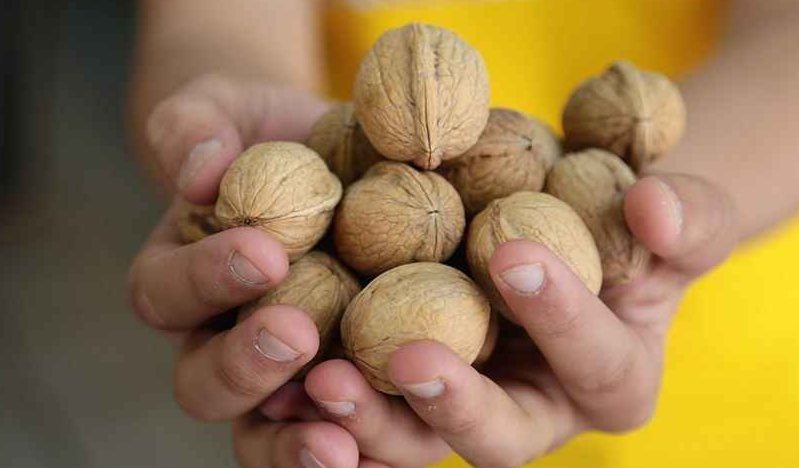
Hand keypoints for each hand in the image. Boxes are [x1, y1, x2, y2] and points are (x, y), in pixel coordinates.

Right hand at [129, 75, 338, 420]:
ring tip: (339, 440)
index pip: (168, 293)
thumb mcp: (227, 109)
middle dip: (245, 365)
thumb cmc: (268, 132)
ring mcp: (283, 374)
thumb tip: (198, 171)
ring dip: (295, 438)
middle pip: (204, 383)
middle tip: (294, 335)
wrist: (329, 157)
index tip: (264, 250)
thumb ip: (194, 127)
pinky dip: (359, 451)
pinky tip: (388, 452)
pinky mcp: (345, 384)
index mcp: (181, 279)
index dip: (206, 278)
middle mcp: (221, 338)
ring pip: (264, 431)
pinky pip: (340, 434)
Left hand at [236, 174, 736, 467]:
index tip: (516, 252)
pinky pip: (362, 413)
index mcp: (607, 379)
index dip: (563, 317)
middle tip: (411, 358)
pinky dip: (325, 403)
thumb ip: (687, 217)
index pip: (595, 363)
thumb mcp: (672, 211)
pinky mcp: (401, 388)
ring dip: (370, 421)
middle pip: (497, 438)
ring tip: (323, 381)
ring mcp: (462, 405)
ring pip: (414, 443)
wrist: (556, 214)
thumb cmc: (623, 215)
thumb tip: (655, 213)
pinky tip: (285, 373)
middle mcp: (533, 411)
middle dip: (454, 404)